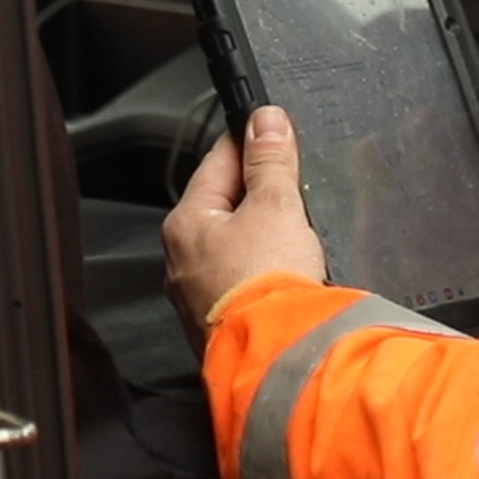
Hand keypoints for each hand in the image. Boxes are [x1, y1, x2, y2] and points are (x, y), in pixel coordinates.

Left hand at [163, 105, 327, 345]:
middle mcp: (181, 259)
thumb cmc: (265, 287)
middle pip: (224, 205)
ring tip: (297, 229)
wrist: (277, 357)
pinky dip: (266, 268)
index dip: (249, 142)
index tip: (273, 129)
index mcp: (185, 223)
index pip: (216, 162)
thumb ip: (270, 162)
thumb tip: (266, 121)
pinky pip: (244, 279)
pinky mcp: (223, 320)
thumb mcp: (276, 207)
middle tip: (295, 183)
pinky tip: (290, 269)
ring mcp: (199, 294)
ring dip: (264, 233)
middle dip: (260, 192)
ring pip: (234, 245)